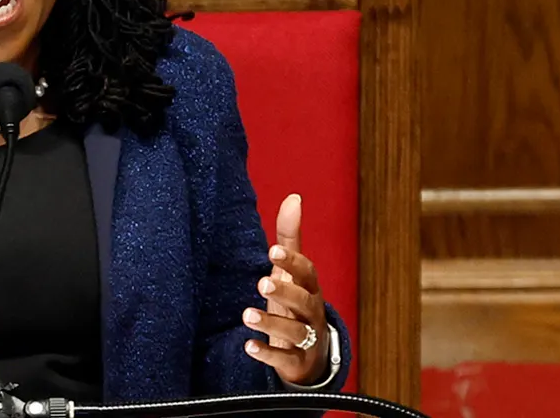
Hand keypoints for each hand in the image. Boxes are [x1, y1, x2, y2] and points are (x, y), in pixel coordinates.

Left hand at [242, 194, 330, 385]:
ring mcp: (305, 339)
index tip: (272, 251)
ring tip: (247, 315)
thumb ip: (290, 237)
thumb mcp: (293, 272)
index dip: (292, 262)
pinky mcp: (296, 362)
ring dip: (270, 324)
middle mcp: (311, 313)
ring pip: (293, 333)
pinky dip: (267, 353)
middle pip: (303, 302)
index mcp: (310, 288)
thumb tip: (293, 197)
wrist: (312, 354)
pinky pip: (283, 359)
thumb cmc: (297, 304)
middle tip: (262, 283)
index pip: (307, 273)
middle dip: (284, 293)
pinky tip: (249, 346)